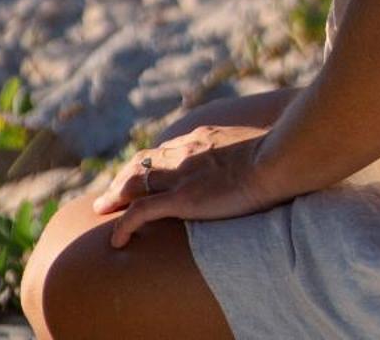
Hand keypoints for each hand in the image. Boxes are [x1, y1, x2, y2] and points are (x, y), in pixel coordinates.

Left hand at [90, 125, 289, 247]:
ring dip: (115, 195)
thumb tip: (263, 155)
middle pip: (144, 162)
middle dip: (124, 176)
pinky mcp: (182, 199)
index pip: (166, 150)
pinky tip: (115, 240)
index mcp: (202, 139)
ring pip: (135, 182)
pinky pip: (142, 212)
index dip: (150, 162)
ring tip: (101, 209)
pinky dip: (125, 225)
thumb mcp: (259, 144)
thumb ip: (249, 149)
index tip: (141, 172)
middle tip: (111, 191)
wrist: (275, 160)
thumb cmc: (278, 152)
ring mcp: (181, 175)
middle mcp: (185, 152)